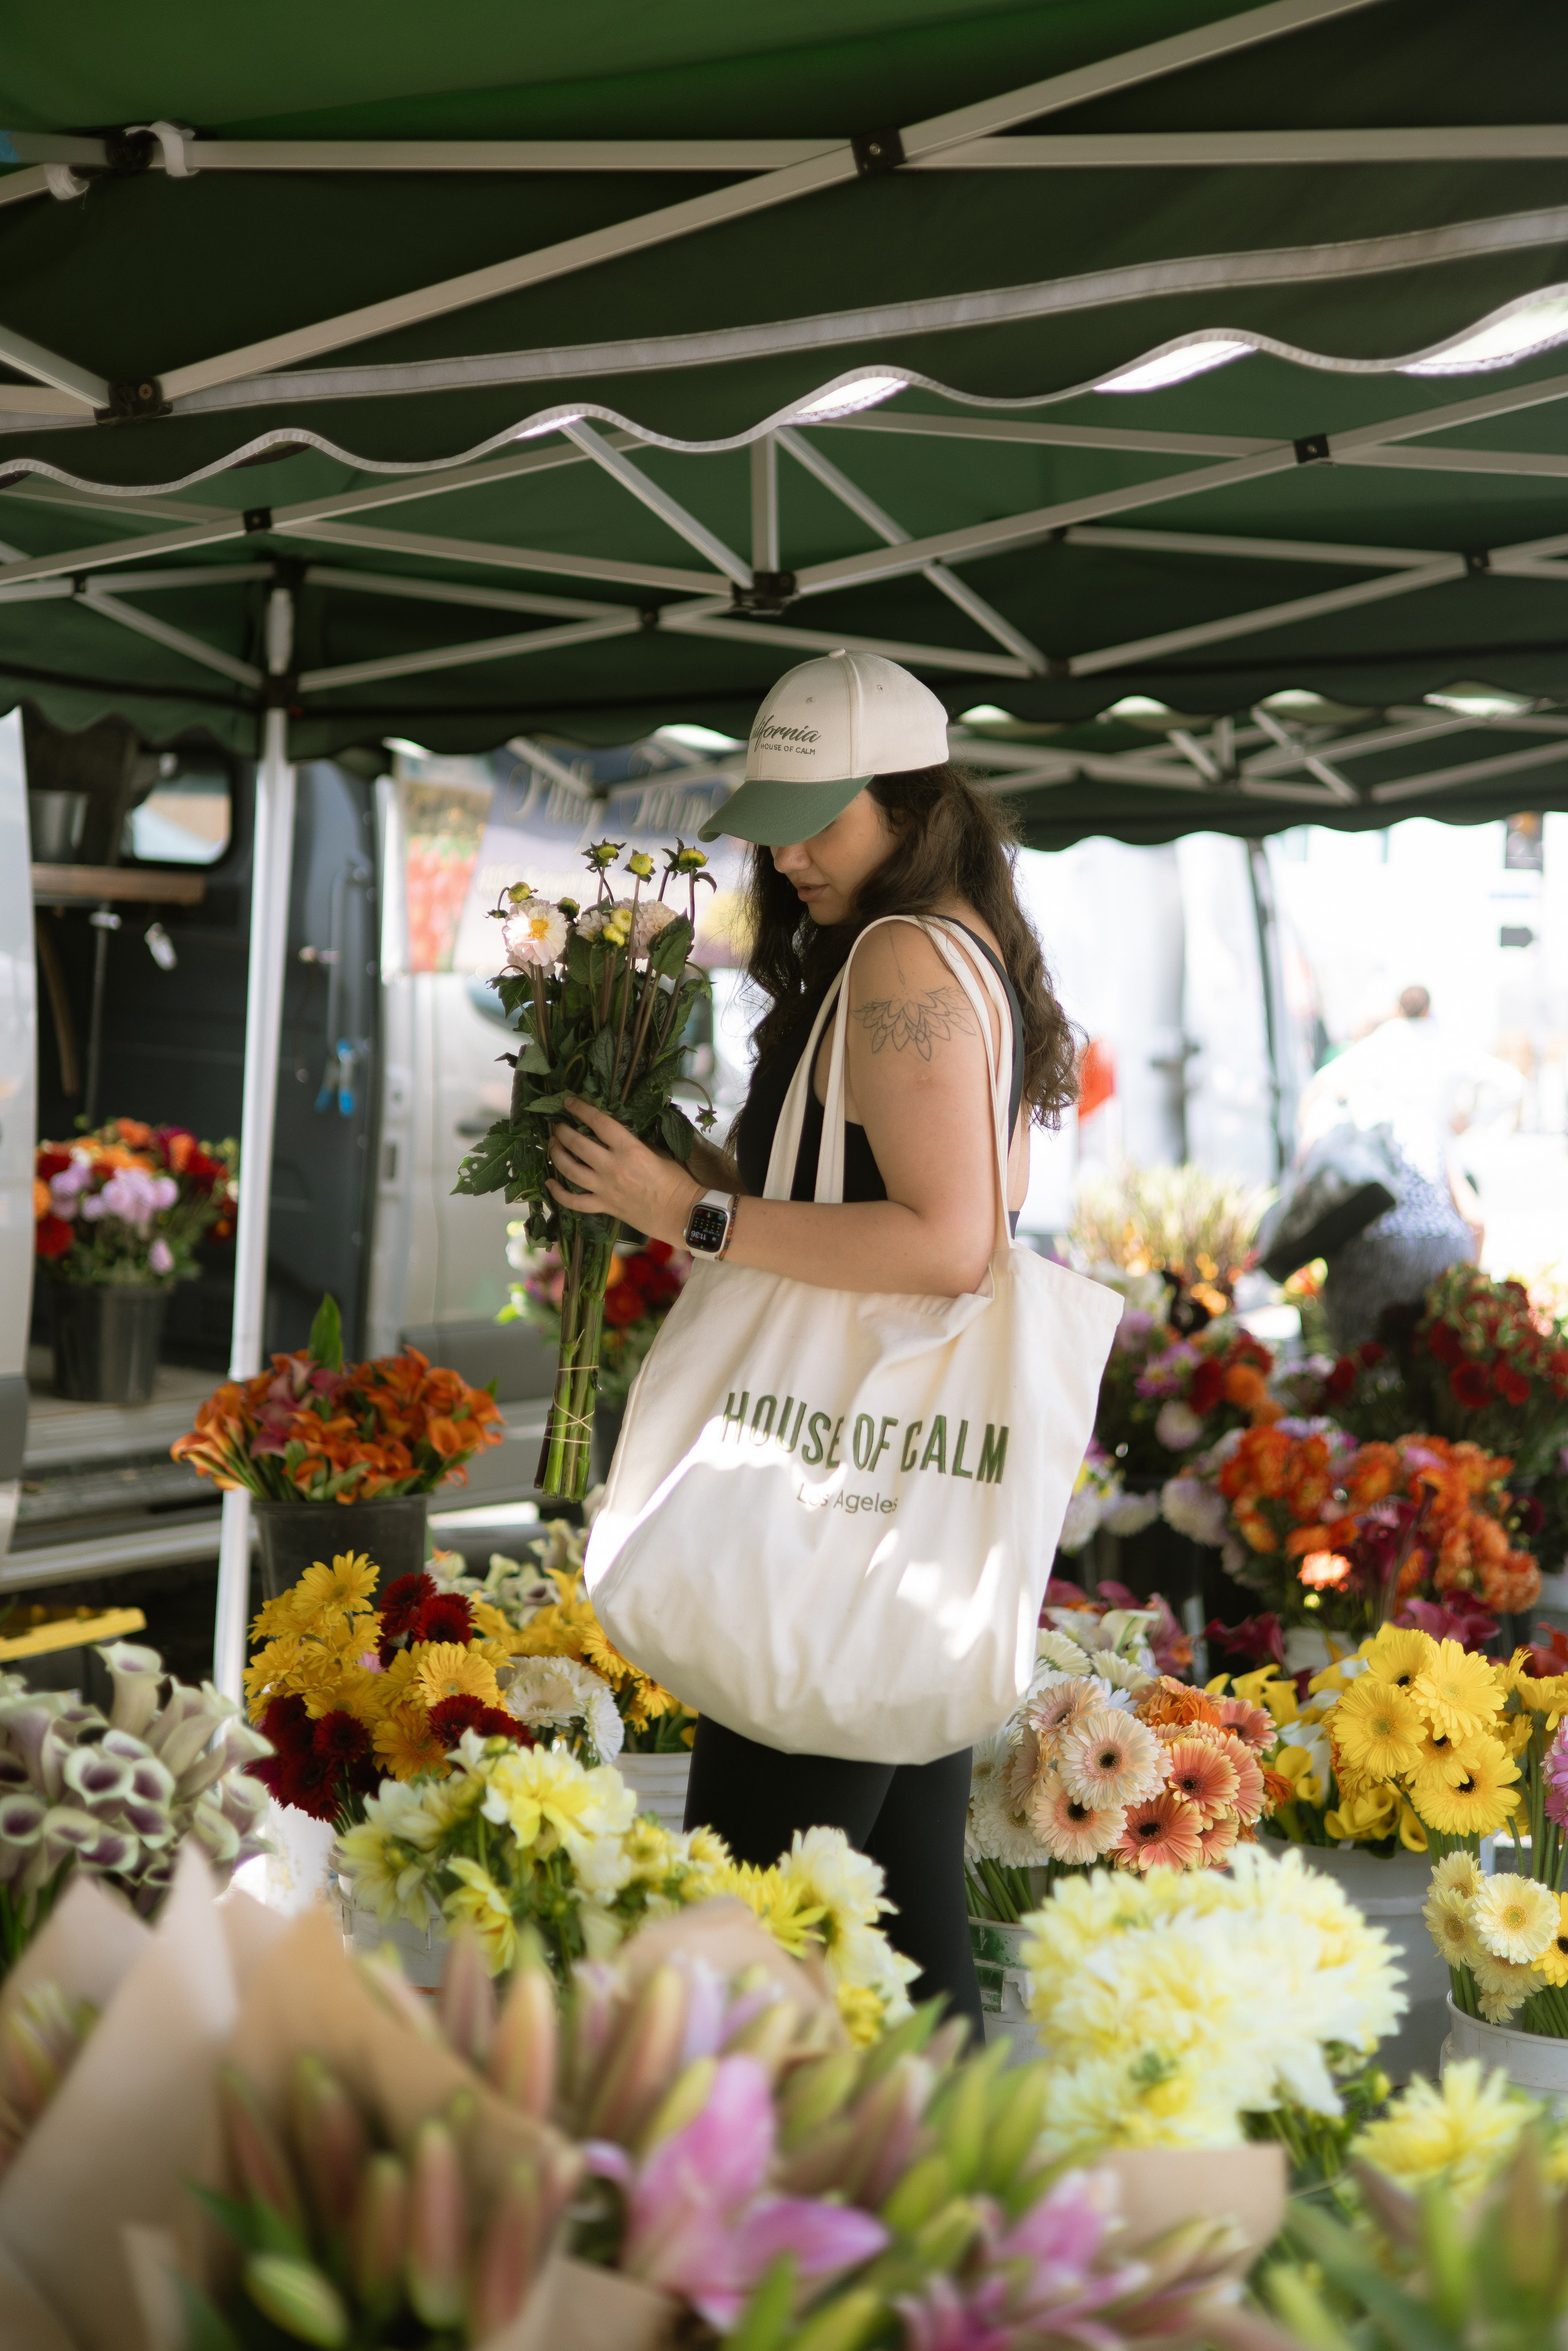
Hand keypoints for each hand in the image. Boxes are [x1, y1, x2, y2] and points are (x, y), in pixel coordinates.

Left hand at [547, 1096, 701, 1244]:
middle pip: (578, 1144)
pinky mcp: (604, 1207)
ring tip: (553, 1145)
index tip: (569, 1102)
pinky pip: (574, 1201)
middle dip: (563, 1132)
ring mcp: (605, 1189)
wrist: (681, 1213)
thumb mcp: (657, 1152)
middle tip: (558, 1126)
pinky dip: (558, 1193)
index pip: (599, 1122)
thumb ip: (632, 1144)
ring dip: (557, 1155)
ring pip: (570, 1170)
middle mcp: (612, 1167)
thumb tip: (614, 1136)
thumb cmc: (676, 1180)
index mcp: (629, 1149)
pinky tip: (549, 1183)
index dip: (581, 1109)